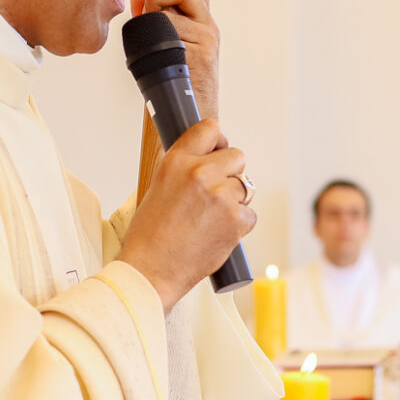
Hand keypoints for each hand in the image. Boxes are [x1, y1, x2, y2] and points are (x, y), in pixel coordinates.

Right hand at [118, 117, 255, 313]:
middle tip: (216, 193)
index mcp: (177, 161)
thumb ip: (184, 170)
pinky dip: (239, 225)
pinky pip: (250, 214)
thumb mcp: (159, 187)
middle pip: (238, 156)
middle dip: (231, 173)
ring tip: (211, 220)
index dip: (218, 141)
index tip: (218, 151)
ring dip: (234, 201)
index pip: (210, 129)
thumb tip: (209, 159)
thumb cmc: (149, 235)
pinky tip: (218, 234)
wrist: (151, 270)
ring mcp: (221, 196)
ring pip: (245, 187)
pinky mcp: (236, 219)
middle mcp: (200, 173)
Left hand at [131, 0, 220, 120]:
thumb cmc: (172, 83)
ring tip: (157, 49)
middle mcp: (208, 24)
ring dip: (153, 24)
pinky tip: (165, 59)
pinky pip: (170, 30)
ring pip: (169, 10)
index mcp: (200, 20)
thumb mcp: (160, 46)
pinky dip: (159, 41)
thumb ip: (151, 19)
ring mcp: (208, 36)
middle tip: (148, 13)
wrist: (191, 117)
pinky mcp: (203, 50)